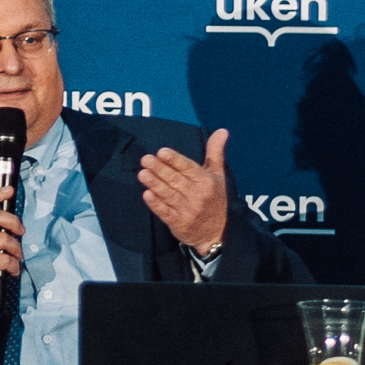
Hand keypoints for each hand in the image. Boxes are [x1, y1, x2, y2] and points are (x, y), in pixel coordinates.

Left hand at [140, 130, 230, 249]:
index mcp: (207, 182)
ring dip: (155, 184)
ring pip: (169, 195)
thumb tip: (222, 130)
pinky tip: (147, 194)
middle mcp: (198, 195)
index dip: (175, 160)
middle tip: (145, 159)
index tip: (162, 152)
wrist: (218, 233)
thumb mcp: (218, 175)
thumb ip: (215, 152)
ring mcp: (188, 210)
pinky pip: (165, 212)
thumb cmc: (214, 198)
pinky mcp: (179, 223)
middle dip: (160, 169)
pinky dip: (156, 204)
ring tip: (142, 173)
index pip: (189, 168)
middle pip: (176, 180)